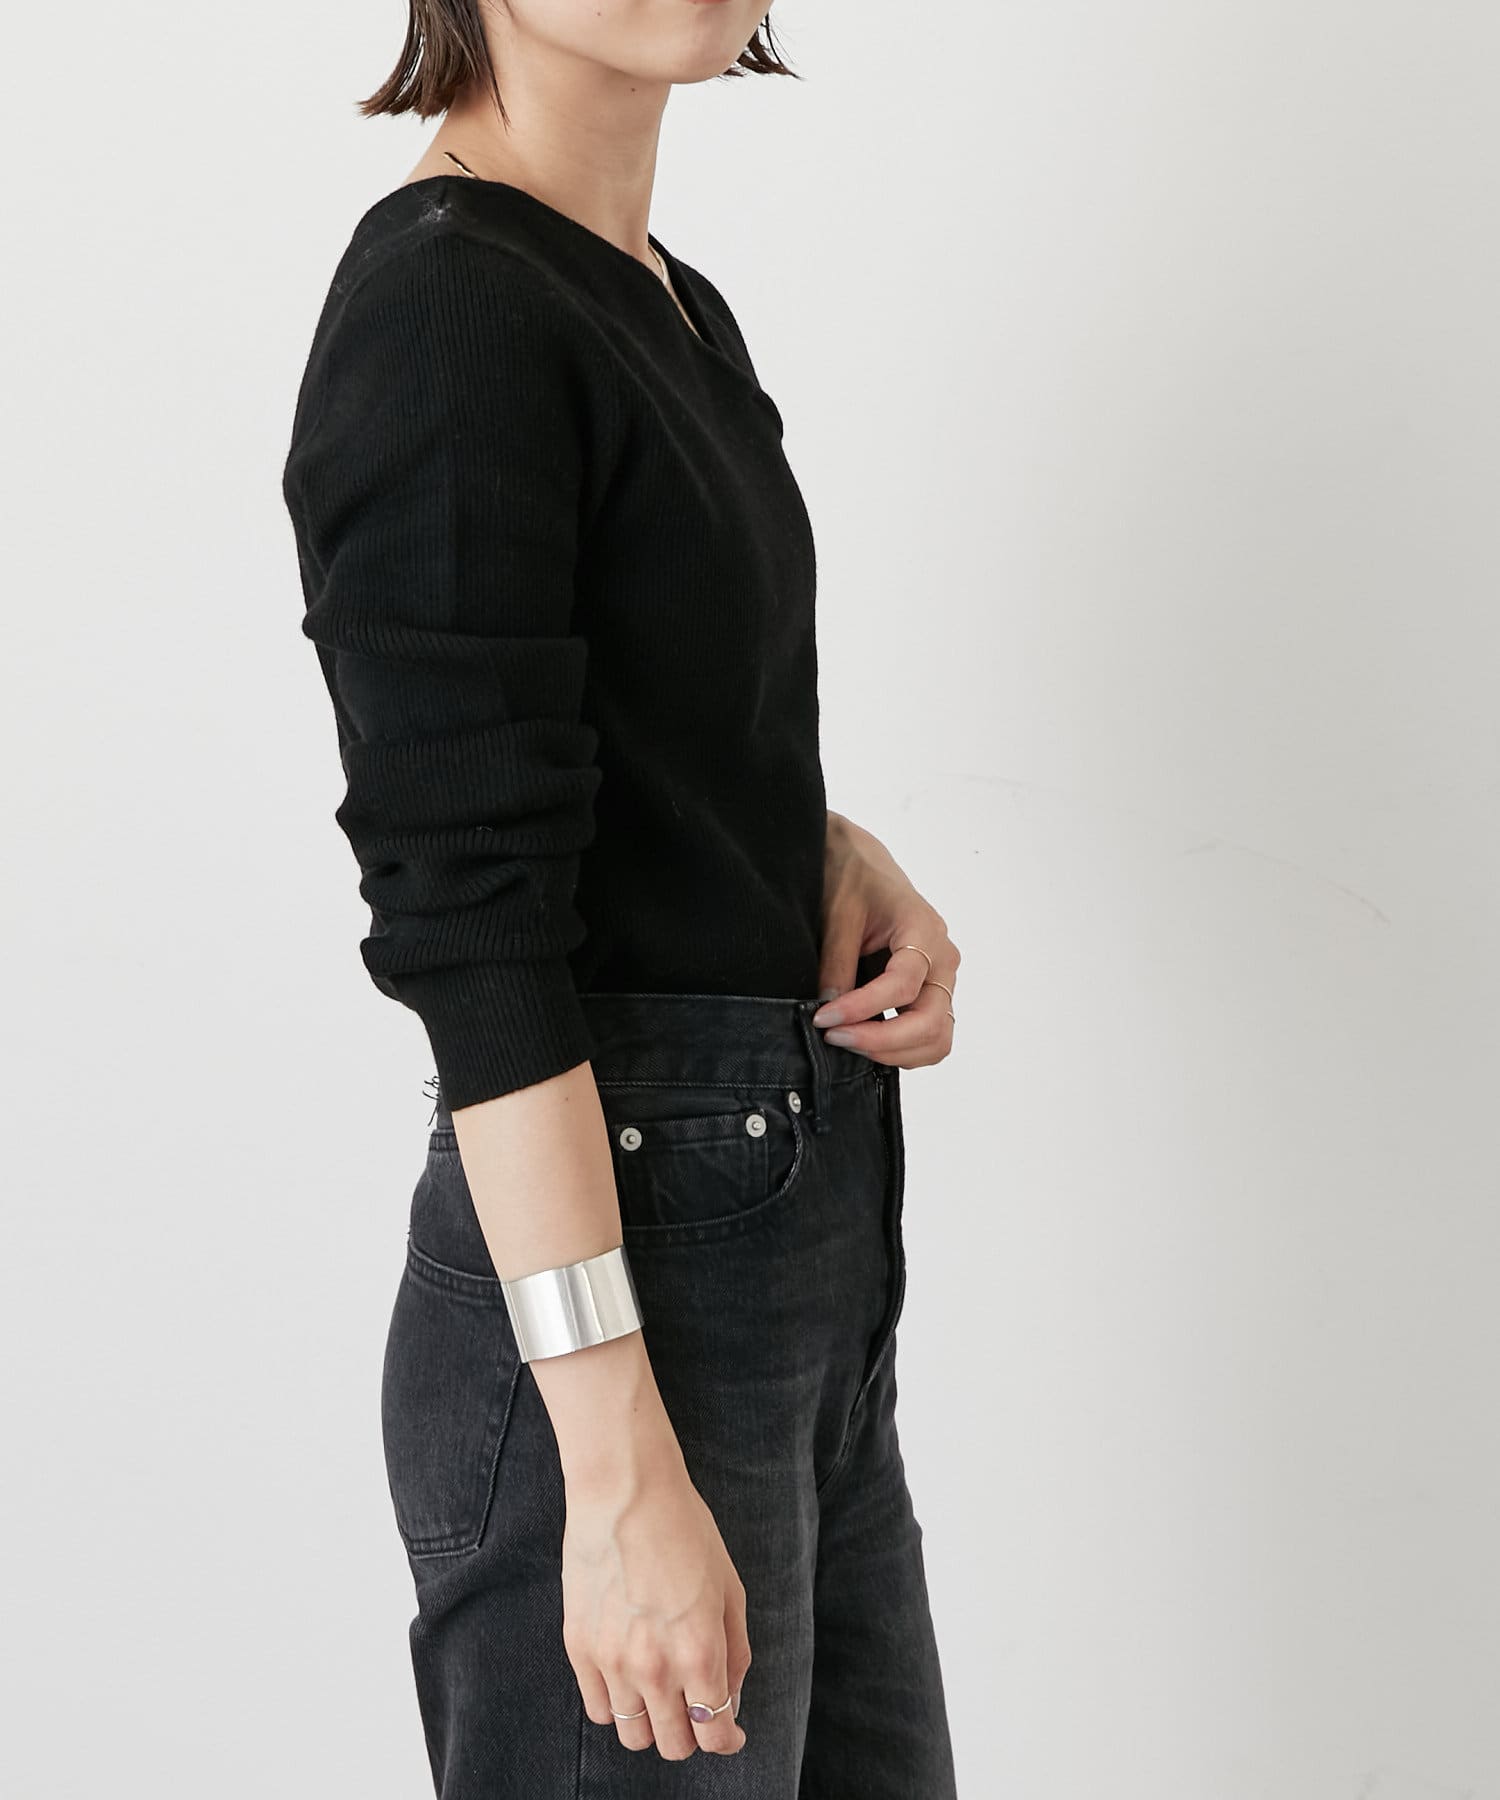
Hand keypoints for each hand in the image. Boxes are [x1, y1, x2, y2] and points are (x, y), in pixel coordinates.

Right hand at [561, 1420, 749, 1761]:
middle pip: (673, 1745)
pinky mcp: (578, 1647)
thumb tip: (729, 1697)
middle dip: (691, 1734)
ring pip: (632, 1735)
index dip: (727, 1740)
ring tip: (659, 1691)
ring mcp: (611, 1661)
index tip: (730, 1732)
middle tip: (695, 1709)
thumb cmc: (685, 1530)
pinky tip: (628, 1677)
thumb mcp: (730, 1587)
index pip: (713, 1735)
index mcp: (699, 1652)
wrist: (625, 1491)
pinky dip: (616, 1704)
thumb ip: (735, 1651)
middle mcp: (654, 1668)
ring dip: (652, 1722)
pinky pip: (597, 1709)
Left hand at [811, 811, 960, 1068]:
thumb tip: (828, 1011)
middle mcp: (942, 958)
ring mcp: (941, 979)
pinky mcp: (931, 994)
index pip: (902, 985)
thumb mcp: (838, 913)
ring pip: (937, 1039)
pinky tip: (864, 1039)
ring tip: (848, 1041)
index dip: (861, 1008)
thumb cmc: (853, 878)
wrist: (863, 863)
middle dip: (882, 1041)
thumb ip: (836, 962)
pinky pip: (930, 1037)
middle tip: (835, 1038)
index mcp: (923, 928)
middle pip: (930, 1022)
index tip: (822, 1018)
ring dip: (894, 1053)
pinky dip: (901, 1051)